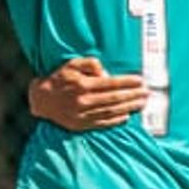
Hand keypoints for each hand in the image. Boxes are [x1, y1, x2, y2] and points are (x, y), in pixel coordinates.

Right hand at [29, 58, 147, 129]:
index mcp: (83, 85)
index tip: (140, 80)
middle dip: (133, 95)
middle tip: (147, 92)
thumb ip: (90, 64)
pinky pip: (103, 122)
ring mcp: (84, 115)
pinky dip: (116, 120)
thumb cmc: (59, 79)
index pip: (111, 84)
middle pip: (115, 99)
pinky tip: (127, 116)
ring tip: (142, 103)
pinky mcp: (82, 124)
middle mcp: (85, 101)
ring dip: (129, 107)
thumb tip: (106, 74)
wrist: (42, 99)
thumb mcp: (72, 64)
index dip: (128, 82)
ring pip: (111, 111)